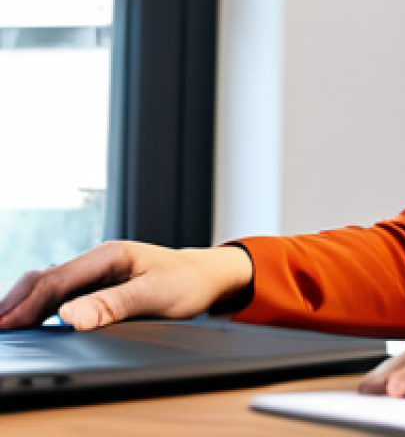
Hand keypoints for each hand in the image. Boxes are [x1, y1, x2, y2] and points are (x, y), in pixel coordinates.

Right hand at [0, 241, 253, 330]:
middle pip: (45, 279)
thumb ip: (112, 304)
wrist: (208, 276)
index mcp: (109, 255)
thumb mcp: (154, 295)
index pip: (56, 281)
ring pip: (50, 285)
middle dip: (15, 302)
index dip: (26, 305)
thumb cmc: (187, 283)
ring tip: (4, 325)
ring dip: (24, 303)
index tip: (4, 326)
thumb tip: (69, 316)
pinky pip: (62, 293)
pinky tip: (28, 321)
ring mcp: (98, 271)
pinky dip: (39, 306)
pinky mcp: (100, 284)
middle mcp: (99, 259)